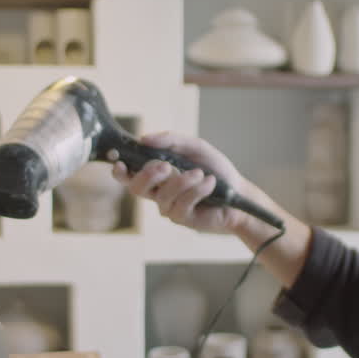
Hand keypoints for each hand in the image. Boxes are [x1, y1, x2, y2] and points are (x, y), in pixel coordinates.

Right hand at [112, 131, 248, 233]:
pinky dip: (197, 190)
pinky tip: (210, 183)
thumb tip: (144, 139)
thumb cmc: (214, 169)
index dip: (119, 171)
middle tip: (166, 166)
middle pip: (137, 187)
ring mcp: (169, 207)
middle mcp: (158, 191)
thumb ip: (170, 140)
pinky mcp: (183, 219)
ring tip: (200, 174)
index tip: (120, 162)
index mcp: (156, 174)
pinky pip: (181, 204)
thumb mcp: (194, 148)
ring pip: (163, 195)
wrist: (238, 191)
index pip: (129, 174)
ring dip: (182, 181)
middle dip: (148, 174)